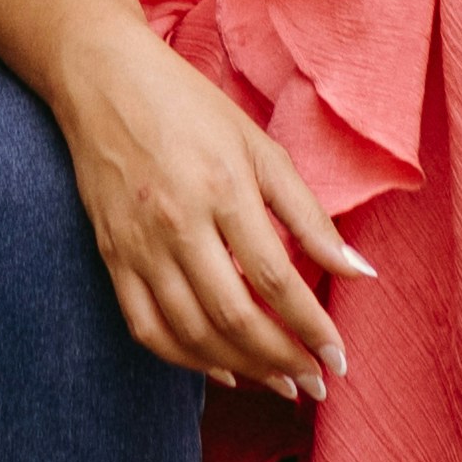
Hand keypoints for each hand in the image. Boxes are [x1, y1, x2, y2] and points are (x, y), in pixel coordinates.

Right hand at [65, 35, 362, 399]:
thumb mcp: (260, 146)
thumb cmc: (190, 107)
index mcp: (223, 188)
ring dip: (241, 368)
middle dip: (282, 360)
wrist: (102, 78)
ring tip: (280, 383)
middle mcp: (178, 223)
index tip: (339, 357)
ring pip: (191, 332)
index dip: (311, 327)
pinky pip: (147, 327)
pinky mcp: (111, 256)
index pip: (275, 279)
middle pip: (234, 315)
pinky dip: (185, 359)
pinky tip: (222, 368)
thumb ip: (308, 214)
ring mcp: (138, 244)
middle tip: (315, 383)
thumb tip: (359, 271)